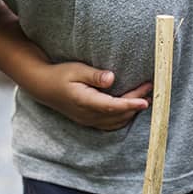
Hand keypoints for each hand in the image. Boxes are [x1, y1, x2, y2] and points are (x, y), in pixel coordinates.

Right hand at [31, 62, 151, 130]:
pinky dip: (123, 117)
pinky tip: (131, 108)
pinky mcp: (89, 120)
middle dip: (136, 103)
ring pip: (116, 122)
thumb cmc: (60, 74)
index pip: (112, 106)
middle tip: (149, 88)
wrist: (43, 87)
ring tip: (145, 98)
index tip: (144, 101)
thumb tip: (112, 78)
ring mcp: (88, 120)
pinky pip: (110, 124)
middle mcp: (87, 115)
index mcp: (85, 102)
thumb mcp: (76, 69)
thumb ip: (94, 75)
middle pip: (118, 113)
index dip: (130, 104)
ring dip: (131, 111)